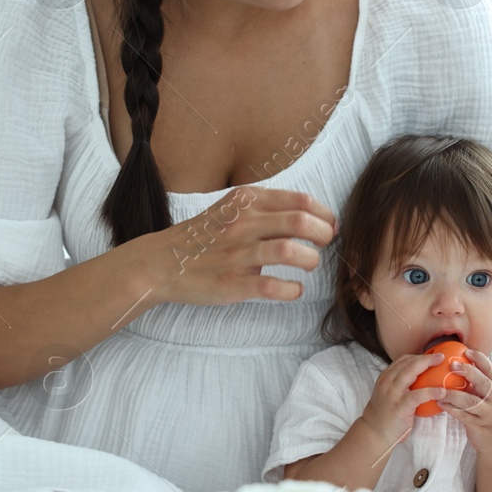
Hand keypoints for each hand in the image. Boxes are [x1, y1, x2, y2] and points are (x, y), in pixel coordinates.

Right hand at [142, 186, 337, 306]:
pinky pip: (272, 287)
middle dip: (323, 235)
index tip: (330, 225)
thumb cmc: (204, 236)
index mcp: (246, 202)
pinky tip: (294, 289)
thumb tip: (309, 214)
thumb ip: (266, 207)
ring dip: (310, 260)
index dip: (324, 214)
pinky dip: (292, 290)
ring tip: (310, 265)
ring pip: (289, 252)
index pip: (300, 201)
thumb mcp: (232, 207)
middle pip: (300, 223)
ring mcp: (237, 254)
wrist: (161, 262)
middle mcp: (243, 224)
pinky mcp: (231, 284)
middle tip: (325, 244)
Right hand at [359, 349, 451, 450]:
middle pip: (408, 362)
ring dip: (428, 365)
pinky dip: (431, 391)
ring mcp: (393, 392)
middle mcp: (388, 381)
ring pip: (411, 372)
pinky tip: (442, 392)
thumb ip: (400, 385)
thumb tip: (422, 381)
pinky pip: (418, 395)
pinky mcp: (400, 405)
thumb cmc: (385, 414)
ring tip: (442, 365)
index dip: (418, 356)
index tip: (432, 356)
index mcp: (386, 377)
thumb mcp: (388, 393)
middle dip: (426, 357)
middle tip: (440, 356)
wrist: (374, 432)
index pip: (403, 360)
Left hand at [437, 347, 491, 455]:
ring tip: (440, 387)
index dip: (480, 359)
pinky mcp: (479, 427)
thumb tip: (463, 361)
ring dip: (453, 393)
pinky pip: (462, 415)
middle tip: (453, 364)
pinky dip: (450, 408)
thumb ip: (482, 382)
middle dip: (468, 372)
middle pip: (483, 383)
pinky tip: (440, 403)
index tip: (467, 351)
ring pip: (470, 401)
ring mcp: (489, 414)